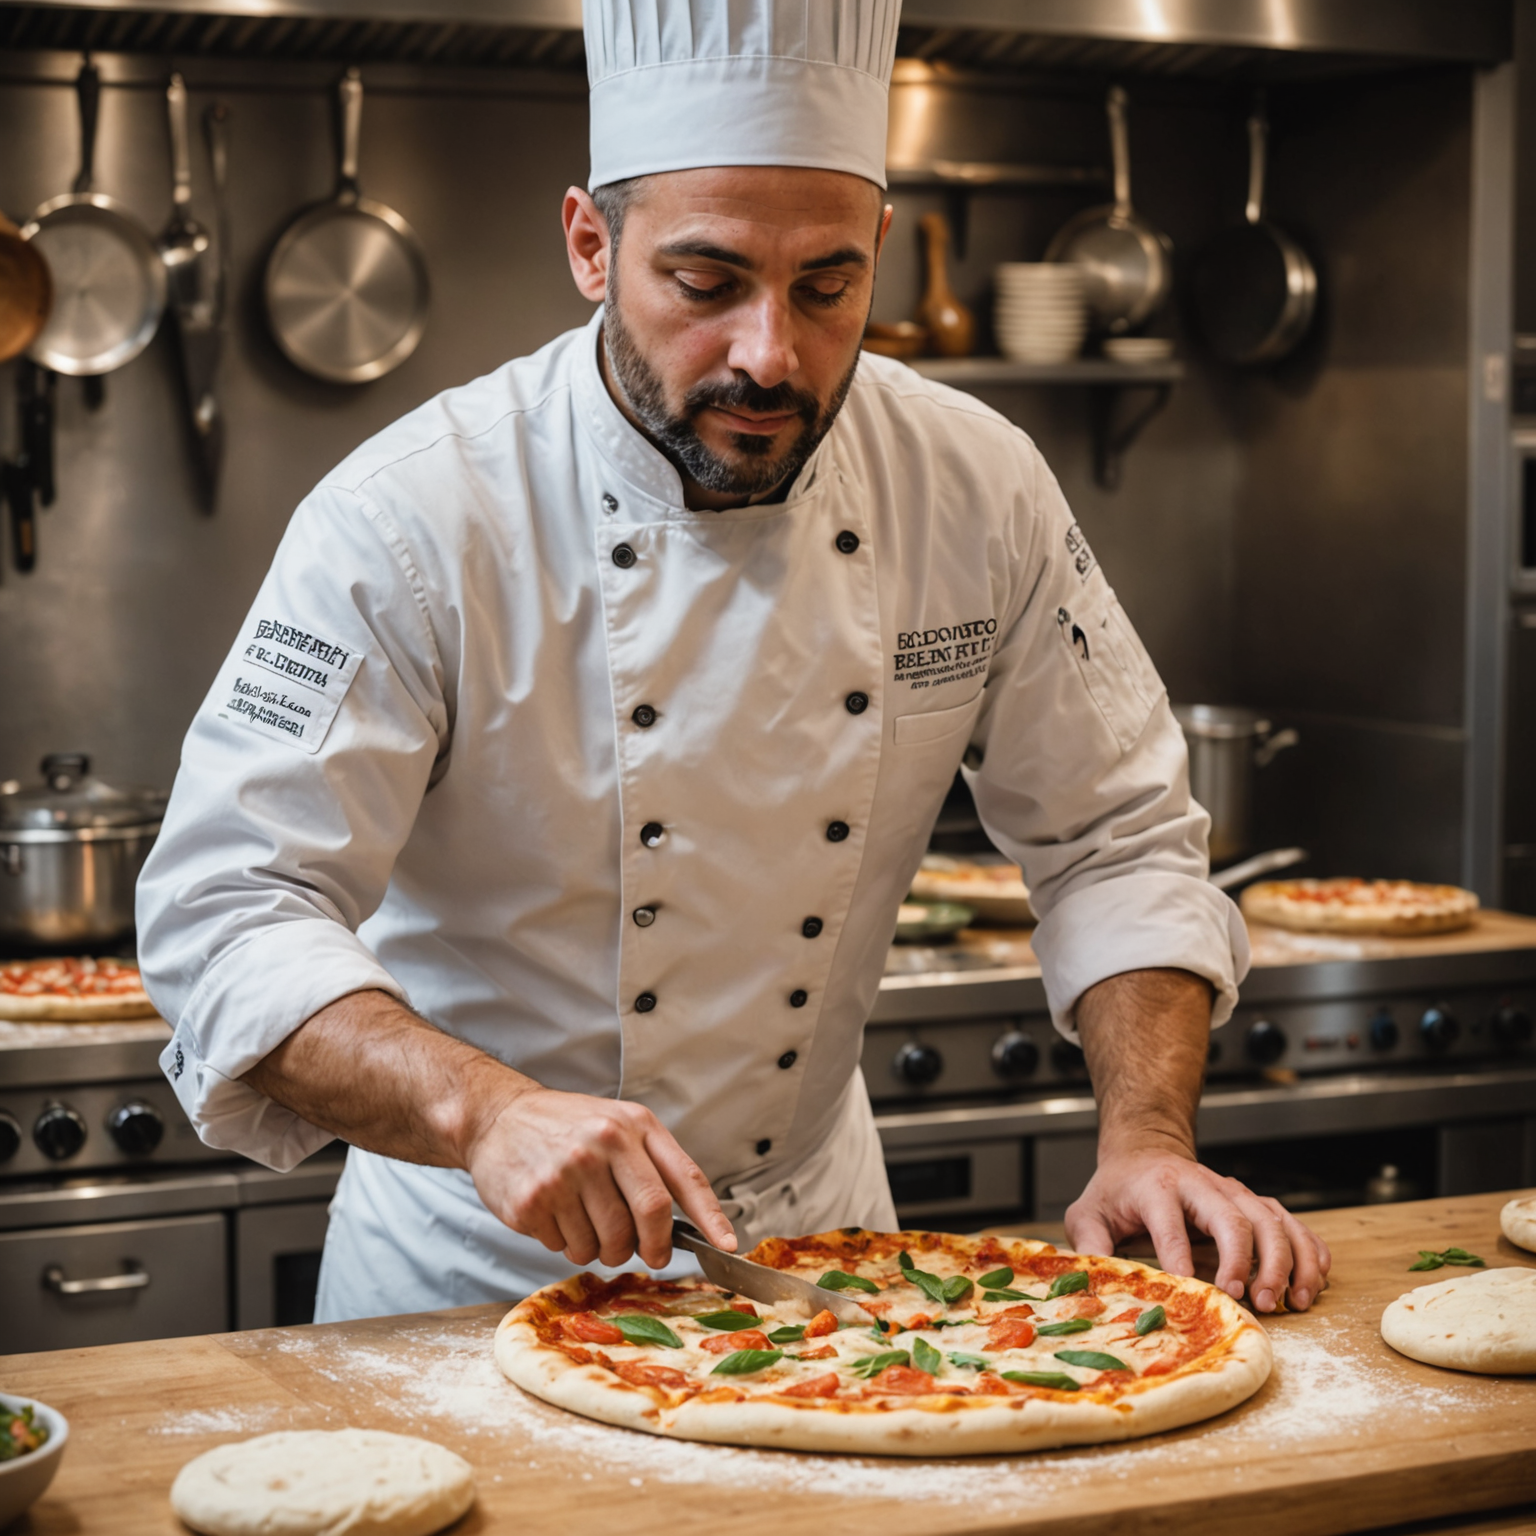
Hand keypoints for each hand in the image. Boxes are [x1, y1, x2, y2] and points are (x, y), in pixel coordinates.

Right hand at [462, 1084, 737, 1271]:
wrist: (497, 1118)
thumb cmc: (566, 1126)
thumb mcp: (617, 1124)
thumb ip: (651, 1165)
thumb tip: (687, 1225)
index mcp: (632, 1125)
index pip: (683, 1177)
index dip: (710, 1216)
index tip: (728, 1245)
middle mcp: (602, 1145)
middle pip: (650, 1217)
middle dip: (653, 1247)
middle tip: (647, 1253)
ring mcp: (565, 1174)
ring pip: (606, 1243)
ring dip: (601, 1248)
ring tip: (586, 1219)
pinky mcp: (533, 1202)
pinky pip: (566, 1248)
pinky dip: (567, 1243)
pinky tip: (556, 1214)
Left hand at [1065, 1140, 1331, 1311]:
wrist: (1144, 1153)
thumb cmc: (1117, 1191)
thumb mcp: (1087, 1213)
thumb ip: (1090, 1247)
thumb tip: (1098, 1289)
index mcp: (1157, 1187)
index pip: (1172, 1225)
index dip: (1184, 1261)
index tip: (1199, 1295)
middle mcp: (1202, 1185)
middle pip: (1236, 1218)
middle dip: (1250, 1263)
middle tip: (1256, 1303)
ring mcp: (1233, 1192)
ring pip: (1273, 1220)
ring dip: (1289, 1262)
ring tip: (1292, 1302)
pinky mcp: (1254, 1202)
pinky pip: (1293, 1223)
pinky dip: (1309, 1251)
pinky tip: (1312, 1283)